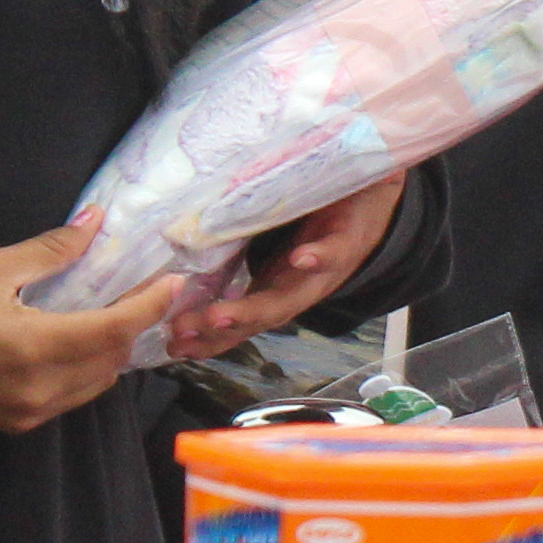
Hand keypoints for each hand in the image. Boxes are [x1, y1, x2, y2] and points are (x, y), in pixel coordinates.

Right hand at [0, 214, 184, 431]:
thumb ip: (52, 250)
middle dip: (134, 325)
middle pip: (113, 360)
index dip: (150, 305)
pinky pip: (69, 396)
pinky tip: (76, 339)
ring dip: (111, 350)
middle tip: (143, 288)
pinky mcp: (14, 422)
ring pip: (95, 382)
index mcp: (35, 348)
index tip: (173, 281)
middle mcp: (39, 390)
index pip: (116, 330)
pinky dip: (84, 369)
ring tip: (111, 311)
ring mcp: (27, 413)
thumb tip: (96, 220)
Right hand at [171, 173, 408, 361]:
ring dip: (255, 310)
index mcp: (275, 287)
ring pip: (287, 298)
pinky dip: (316, 259)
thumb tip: (181, 245)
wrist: (371, 196)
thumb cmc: (313, 217)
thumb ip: (233, 245)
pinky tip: (301, 259)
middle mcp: (296, 288)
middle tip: (181, 336)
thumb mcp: (266, 235)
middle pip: (255, 318)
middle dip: (219, 332)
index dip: (207, 337)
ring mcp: (322, 270)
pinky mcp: (346, 242)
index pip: (237, 320)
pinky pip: (331, 254)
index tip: (171, 347)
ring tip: (221, 316)